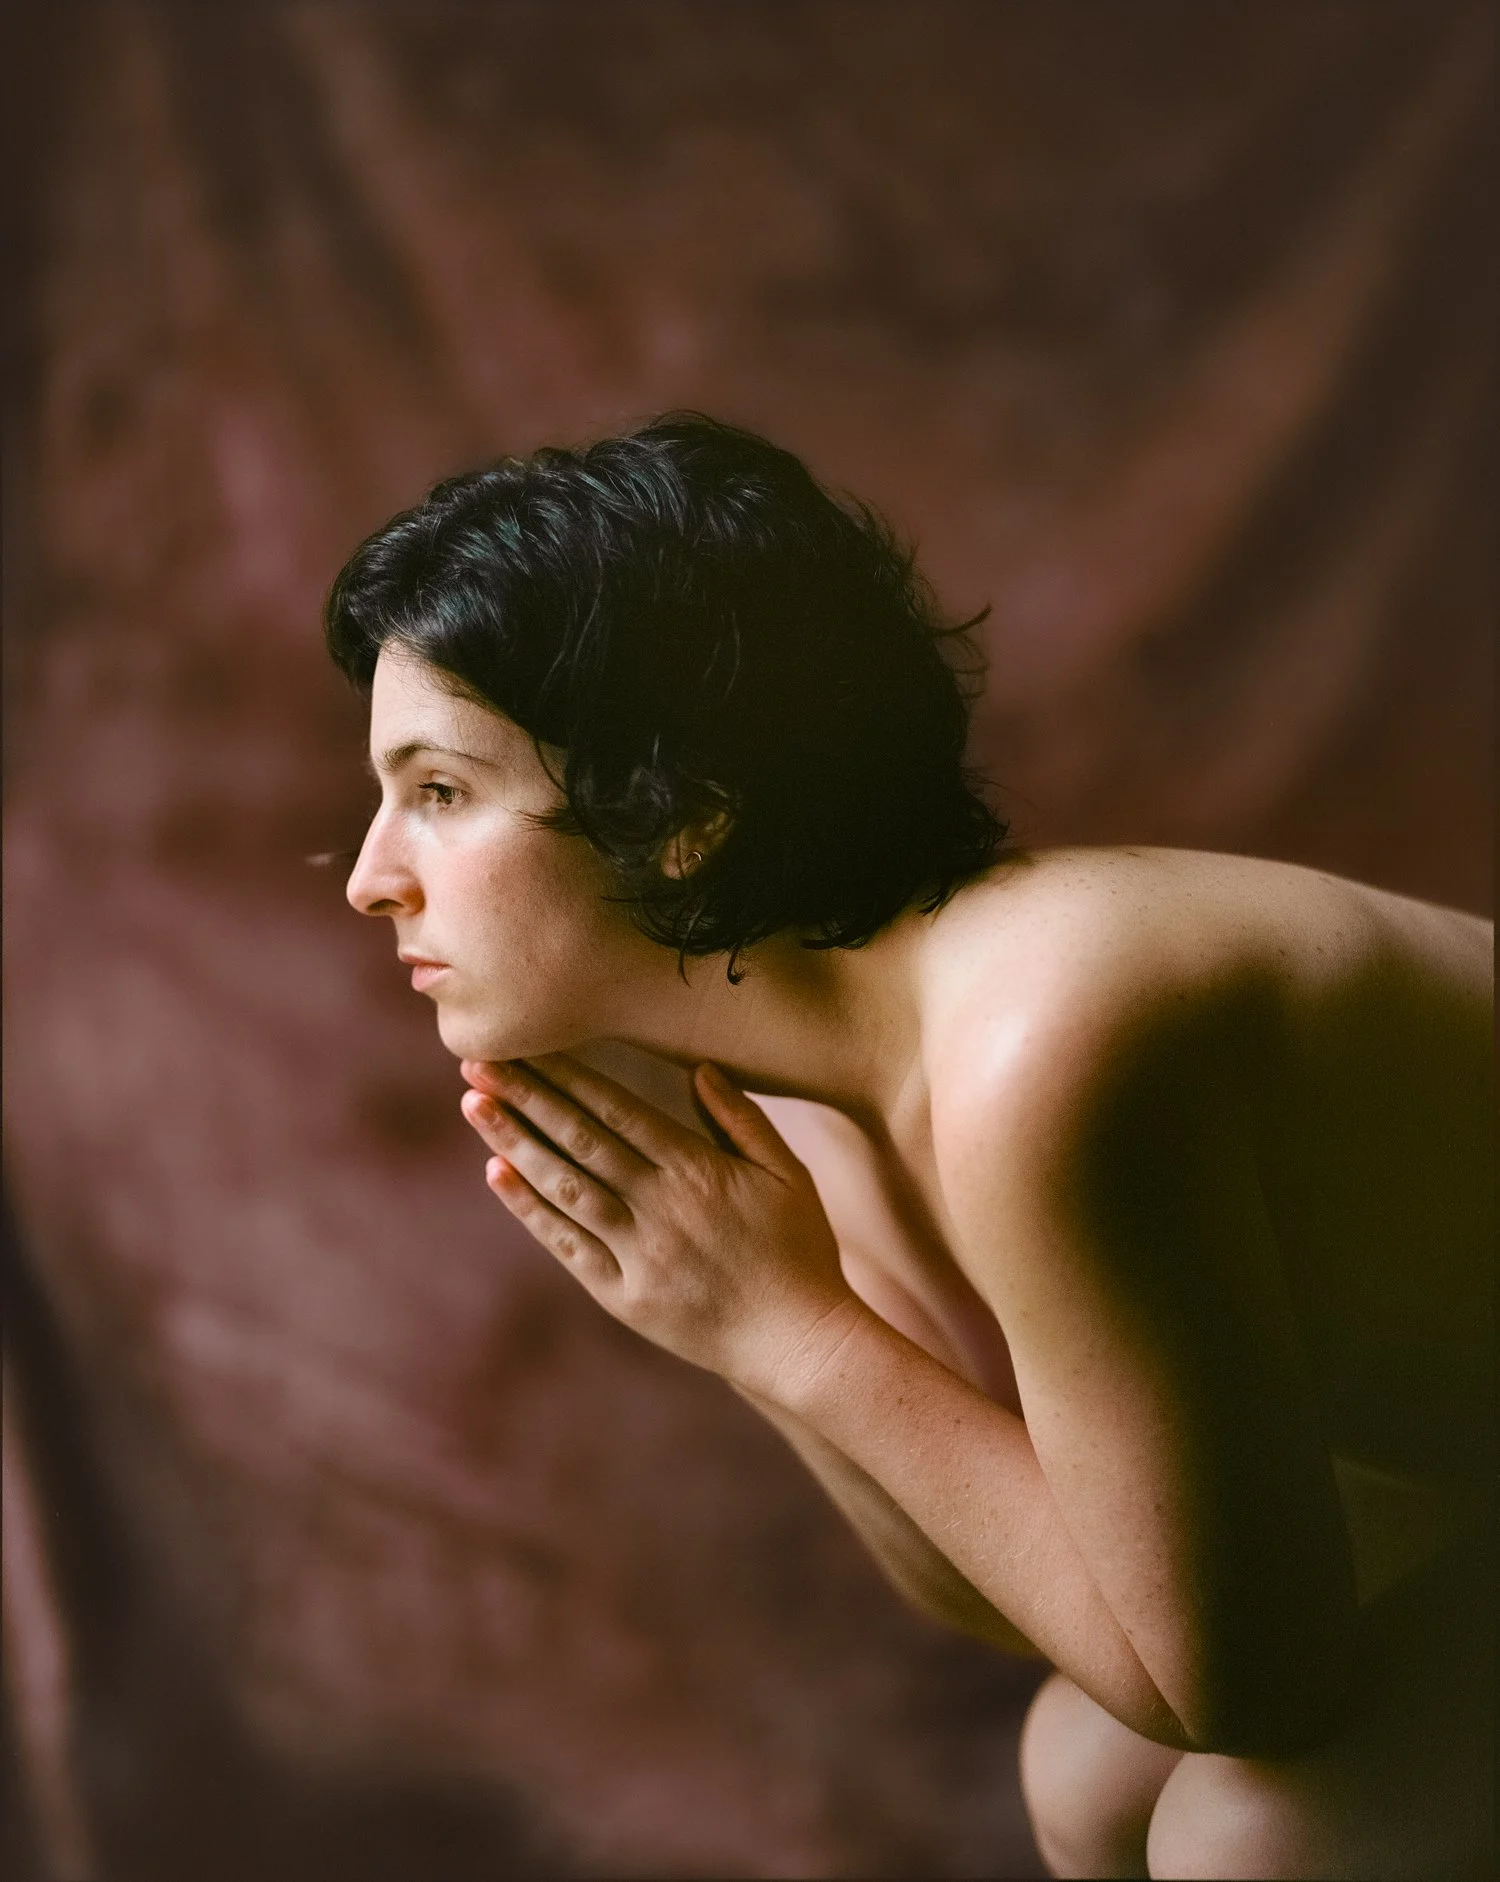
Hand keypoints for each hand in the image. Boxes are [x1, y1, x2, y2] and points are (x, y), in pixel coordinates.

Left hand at [458, 1052, 866, 1399]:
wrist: (798, 1341)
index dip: (568, 1075)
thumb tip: (700, 1070)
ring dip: (515, 1143)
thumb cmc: (800, 1252)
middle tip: (478, 1061)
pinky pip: (567, 1245)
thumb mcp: (787, 1174)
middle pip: (581, 1139)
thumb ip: (741, 1120)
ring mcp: (638, 1253)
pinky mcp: (623, 1296)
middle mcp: (660, 1206)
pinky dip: (530, 1209)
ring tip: (474, 1105)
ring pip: (565, 1186)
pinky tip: (497, 1174)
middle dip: (526, 1096)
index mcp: (698, 1170)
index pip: (618, 1109)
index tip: (528, 1046)